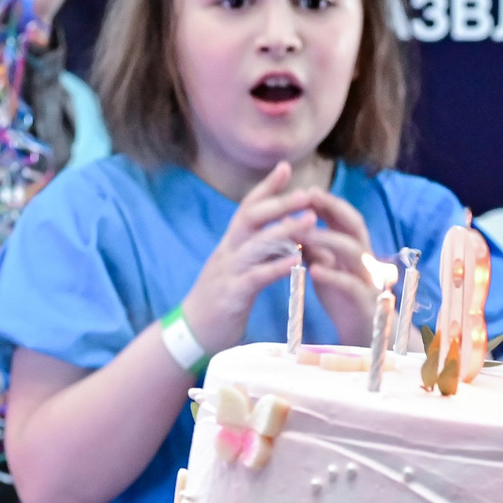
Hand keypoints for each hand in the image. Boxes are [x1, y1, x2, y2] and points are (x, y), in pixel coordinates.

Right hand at [177, 163, 333, 352]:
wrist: (191, 335)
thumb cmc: (219, 303)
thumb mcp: (236, 270)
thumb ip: (255, 252)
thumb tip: (280, 235)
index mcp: (230, 246)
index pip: (247, 208)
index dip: (266, 187)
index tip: (286, 167)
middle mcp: (227, 253)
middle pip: (250, 218)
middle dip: (279, 203)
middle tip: (307, 194)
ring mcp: (228, 273)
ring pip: (256, 244)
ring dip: (285, 230)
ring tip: (310, 221)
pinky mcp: (231, 296)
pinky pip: (256, 277)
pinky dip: (276, 266)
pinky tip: (297, 259)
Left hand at [296, 192, 378, 341]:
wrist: (363, 333)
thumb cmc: (342, 297)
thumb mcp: (325, 267)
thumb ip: (313, 248)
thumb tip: (291, 224)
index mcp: (355, 247)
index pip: (343, 216)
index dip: (327, 201)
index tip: (305, 190)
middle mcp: (365, 257)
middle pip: (355, 224)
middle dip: (333, 208)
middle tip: (309, 198)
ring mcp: (368, 277)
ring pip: (354, 250)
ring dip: (328, 239)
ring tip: (304, 234)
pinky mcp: (365, 300)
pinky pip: (351, 283)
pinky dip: (333, 275)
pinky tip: (313, 270)